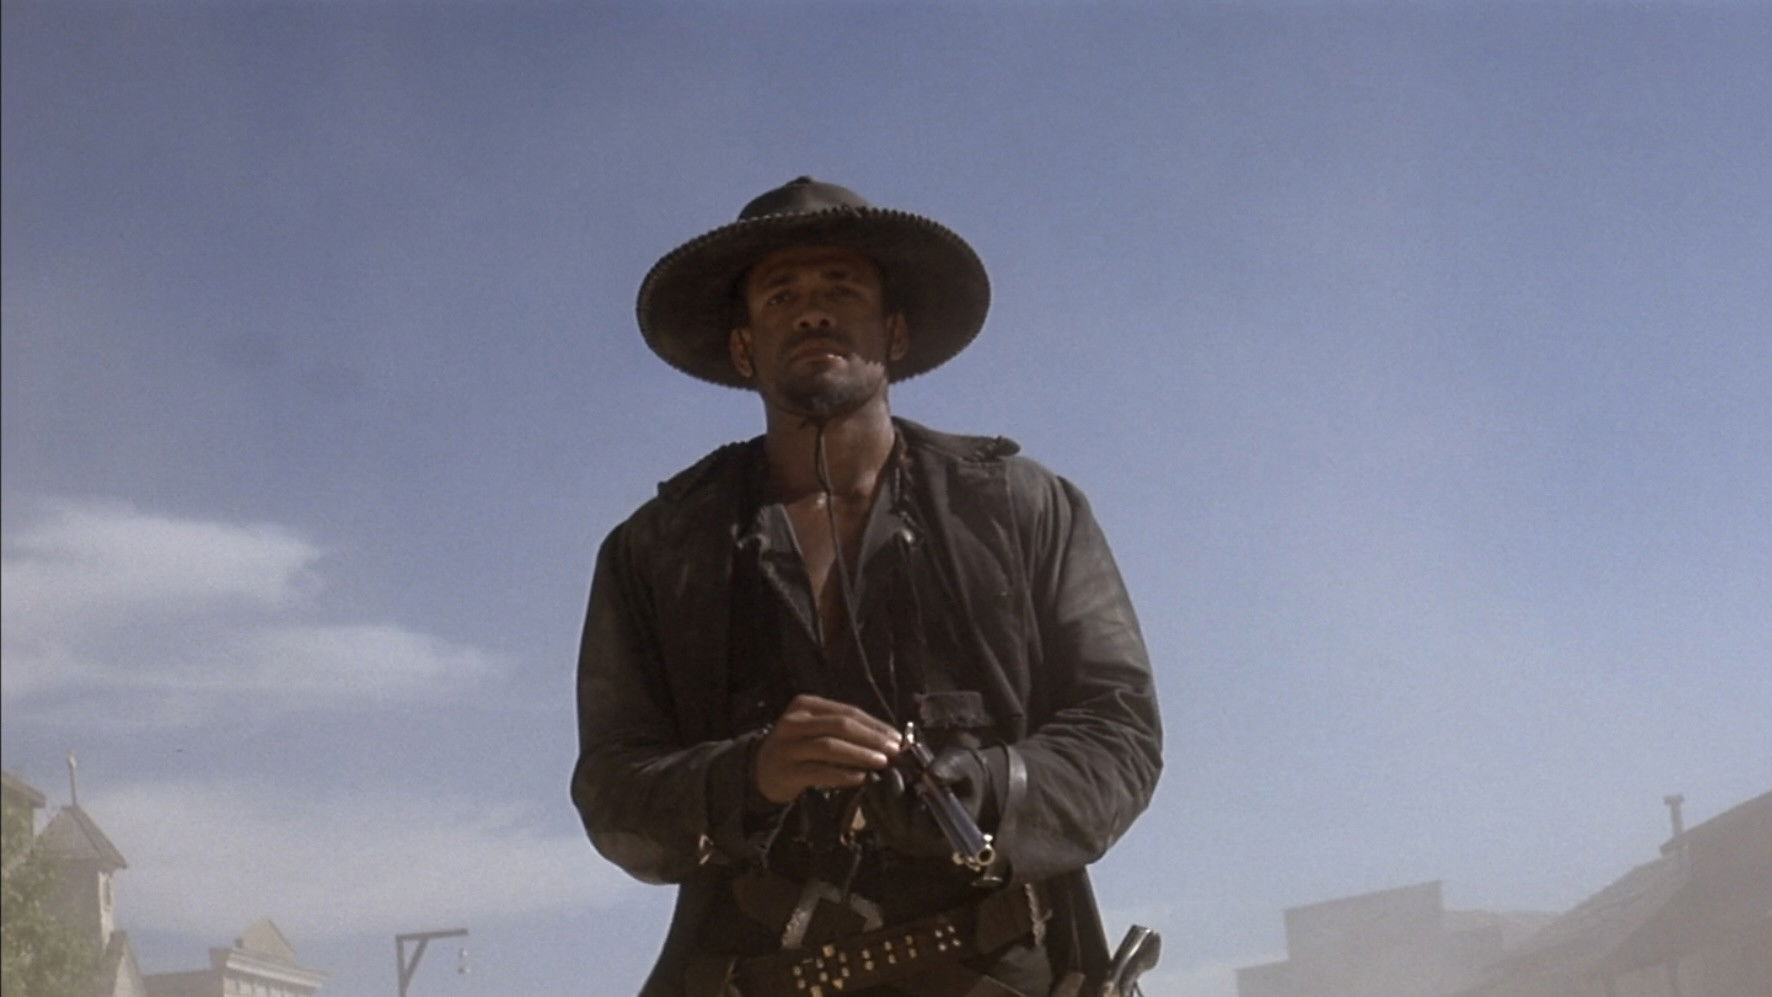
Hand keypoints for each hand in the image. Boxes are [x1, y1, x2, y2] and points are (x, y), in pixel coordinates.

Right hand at [753, 694, 901, 804]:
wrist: (762, 771)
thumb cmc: (798, 748)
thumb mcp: (815, 730)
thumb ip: (844, 731)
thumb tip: (886, 740)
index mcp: (805, 705)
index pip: (846, 711)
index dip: (874, 724)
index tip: (896, 738)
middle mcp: (794, 721)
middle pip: (839, 726)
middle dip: (870, 738)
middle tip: (893, 751)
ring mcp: (788, 746)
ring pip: (829, 746)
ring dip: (859, 754)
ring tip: (881, 763)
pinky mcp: (786, 770)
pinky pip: (819, 771)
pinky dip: (842, 774)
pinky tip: (860, 778)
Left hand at [863, 745, 997, 858]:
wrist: (953, 775)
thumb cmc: (962, 772)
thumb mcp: (962, 766)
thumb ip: (950, 769)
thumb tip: (932, 774)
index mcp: (949, 836)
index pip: (930, 837)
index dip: (921, 817)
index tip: (918, 789)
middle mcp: (925, 845)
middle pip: (902, 831)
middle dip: (894, 801)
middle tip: (893, 772)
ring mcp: (905, 840)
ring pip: (883, 826)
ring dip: (876, 801)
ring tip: (876, 773)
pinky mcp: (889, 829)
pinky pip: (873, 820)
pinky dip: (868, 802)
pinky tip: (867, 783)